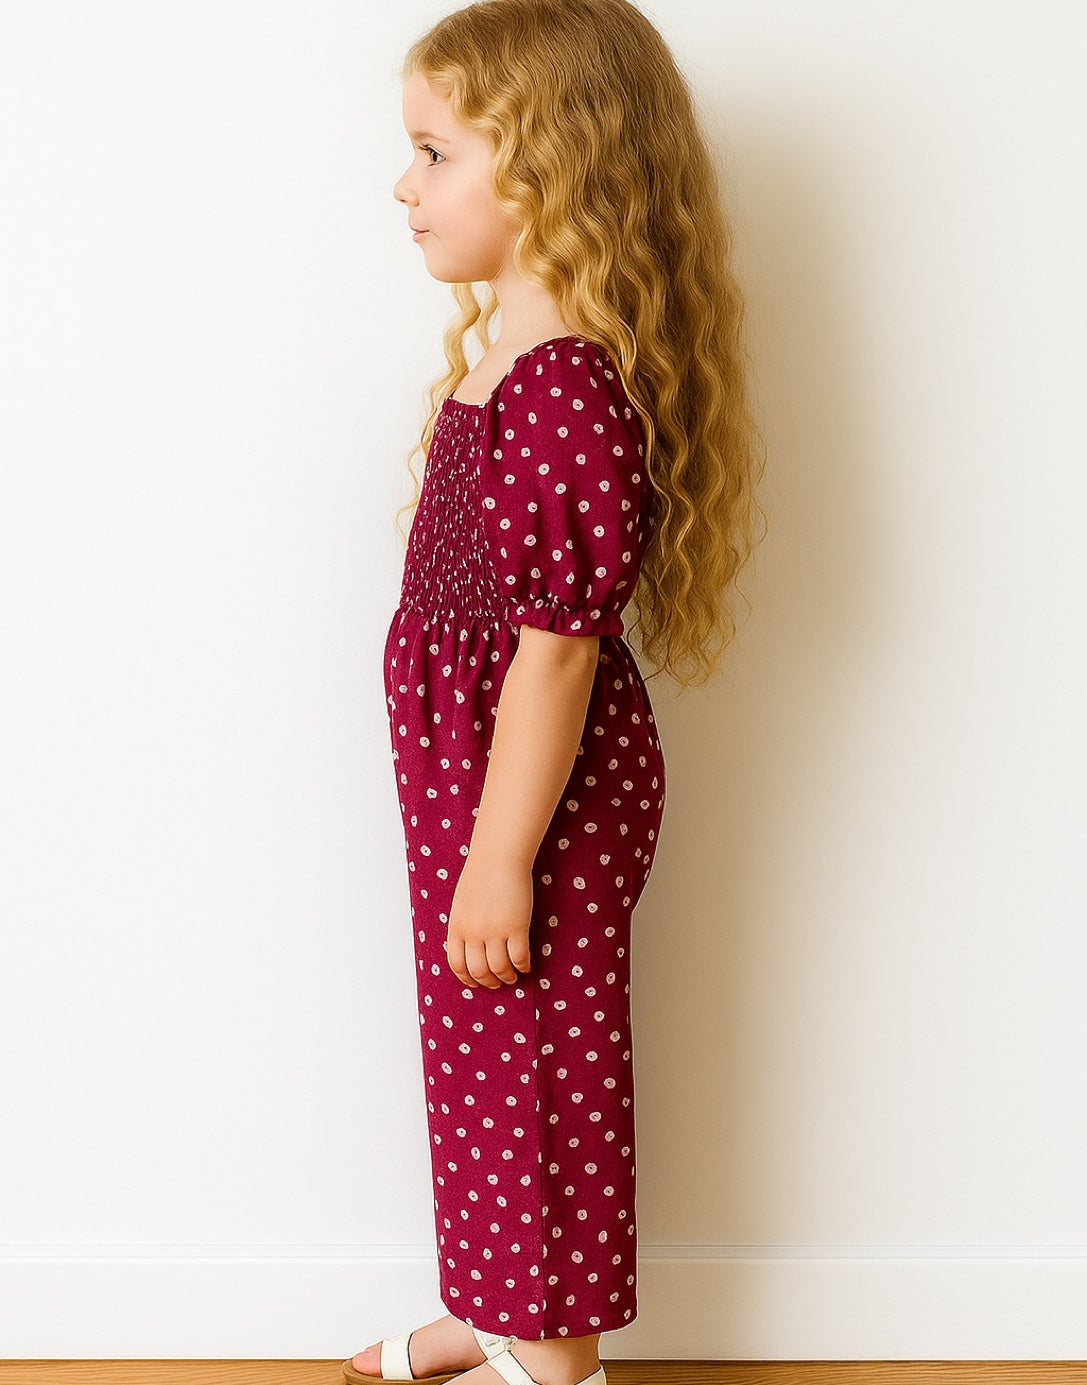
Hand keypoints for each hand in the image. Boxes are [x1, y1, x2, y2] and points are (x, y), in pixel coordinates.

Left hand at [446, 854, 532, 987]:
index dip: (467, 978)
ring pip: (500, 968)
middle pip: (479, 970)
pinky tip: (526, 966)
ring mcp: (495, 931)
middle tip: (498, 983)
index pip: (457, 964)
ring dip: (508, 977)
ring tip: (513, 976)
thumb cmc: (481, 875)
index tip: (476, 983)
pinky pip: (520, 957)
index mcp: (457, 926)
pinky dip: (523, 966)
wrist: (499, 857)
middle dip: (489, 982)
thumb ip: (463, 925)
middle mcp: (473, 932)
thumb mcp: (461, 903)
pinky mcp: (517, 927)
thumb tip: (470, 948)